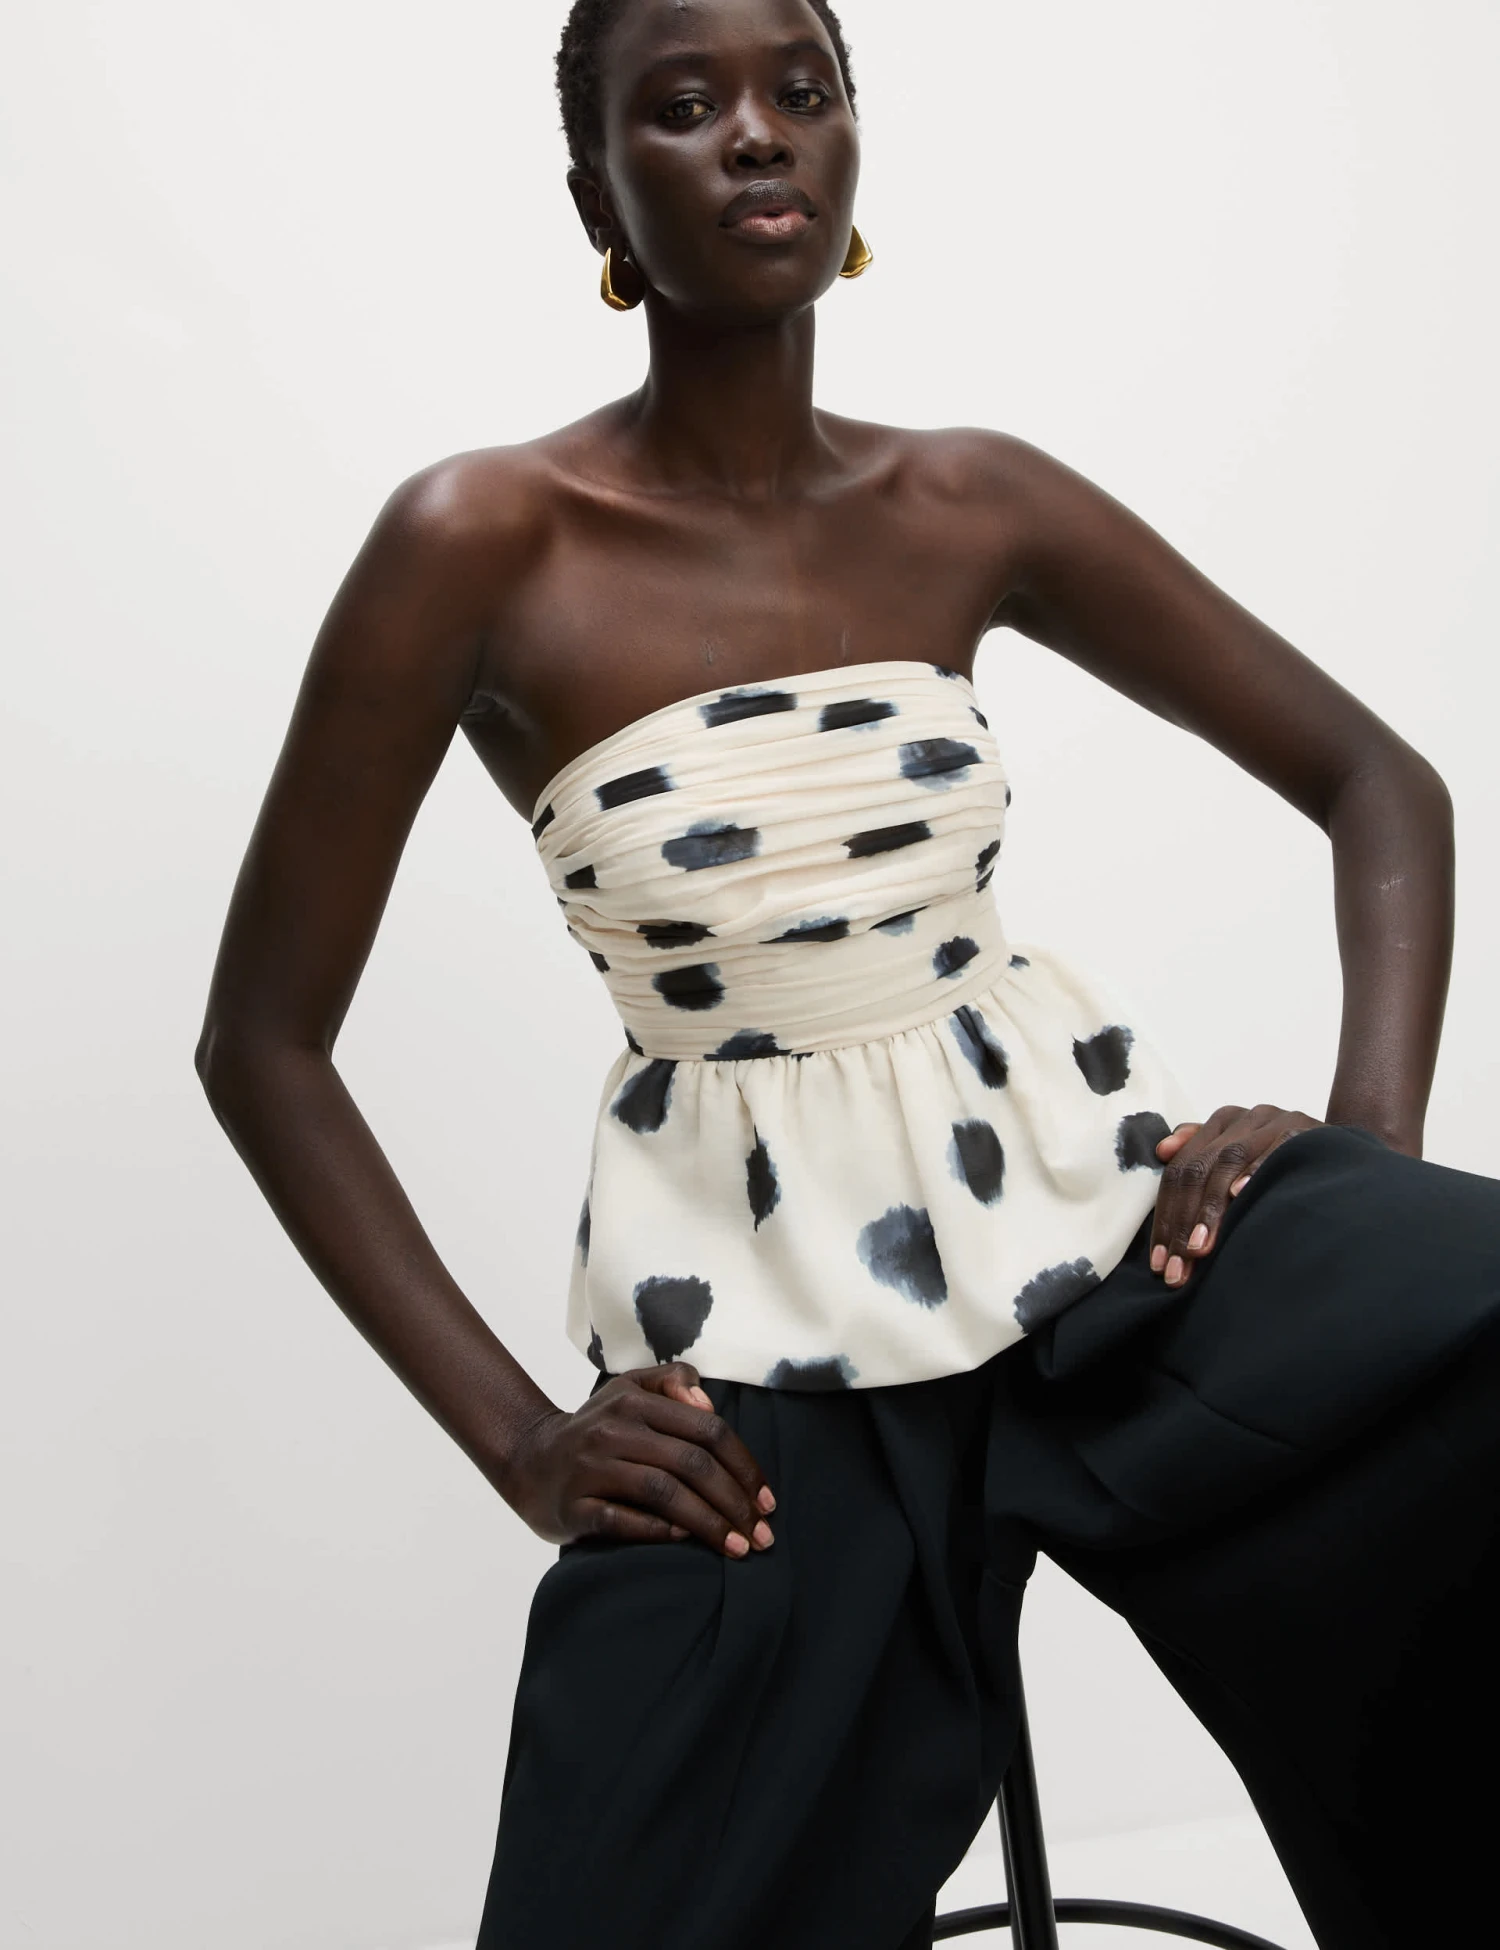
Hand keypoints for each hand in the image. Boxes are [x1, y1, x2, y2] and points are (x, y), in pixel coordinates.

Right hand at [498, 1359, 776, 1558]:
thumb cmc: (596, 1428)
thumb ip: (673, 1382)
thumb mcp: (629, 1389)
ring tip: (739, 1548)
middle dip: (735, 1502)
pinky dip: (660, 1531)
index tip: (768, 1500)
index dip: (744, 1465)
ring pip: (664, 1492)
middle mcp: (613, 1431)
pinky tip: (687, 1541)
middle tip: (763, 1535)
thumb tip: (708, 1404)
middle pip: (691, 1463)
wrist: (529, 1461)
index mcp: (634, 1401)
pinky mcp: (575, 1507)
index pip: (707, 1429)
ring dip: (709, 1523)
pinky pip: (625, 1521)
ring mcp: (591, 1469)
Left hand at [1151, 1103, 1322, 1286]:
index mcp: (1223, 1123)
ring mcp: (1277, 1120)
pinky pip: (1277, 1149)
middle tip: (1178, 1267)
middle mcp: (1246, 1117)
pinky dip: (1257, 1171)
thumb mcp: (1241, 1160)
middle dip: (1185, 1222)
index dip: (1167, 1216)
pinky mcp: (1306, 1130)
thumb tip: (1162, 1150)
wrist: (1345, 1154)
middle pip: (1200, 1167)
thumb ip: (1201, 1153)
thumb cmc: (1285, 1165)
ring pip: (1230, 1159)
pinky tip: (1241, 1195)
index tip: (1161, 1262)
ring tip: (1201, 1246)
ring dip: (1213, 1207)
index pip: (1182, 1170)